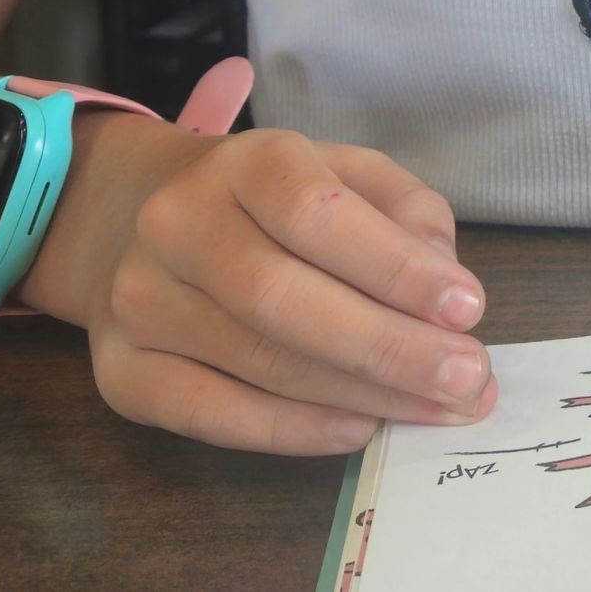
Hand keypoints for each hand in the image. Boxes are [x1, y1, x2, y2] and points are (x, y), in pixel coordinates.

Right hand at [21, 116, 497, 453]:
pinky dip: (294, 431)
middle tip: (468, 381)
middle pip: (282, 297)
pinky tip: (358, 428)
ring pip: (256, 362)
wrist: (142, 222)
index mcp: (244, 161)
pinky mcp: (121, 372)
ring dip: (360, 395)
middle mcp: (178, 223)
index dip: (394, 266)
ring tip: (435, 408)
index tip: (469, 308)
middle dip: (387, 347)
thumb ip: (404, 216)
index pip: (317, 213)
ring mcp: (139, 300)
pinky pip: (211, 415)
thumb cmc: (275, 204)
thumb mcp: (347, 175)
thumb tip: (445, 285)